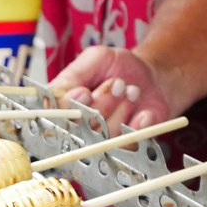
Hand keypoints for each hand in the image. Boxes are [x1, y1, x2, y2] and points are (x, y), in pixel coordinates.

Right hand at [51, 46, 174, 134]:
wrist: (151, 76)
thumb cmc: (118, 67)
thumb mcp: (95, 58)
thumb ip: (73, 75)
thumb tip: (55, 95)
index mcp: (63, 104)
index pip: (55, 115)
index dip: (69, 107)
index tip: (85, 91)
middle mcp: (78, 126)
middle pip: (80, 127)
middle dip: (103, 103)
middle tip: (118, 83)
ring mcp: (100, 140)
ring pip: (104, 137)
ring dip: (123, 110)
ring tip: (132, 91)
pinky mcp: (122, 148)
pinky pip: (127, 145)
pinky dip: (139, 125)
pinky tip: (143, 112)